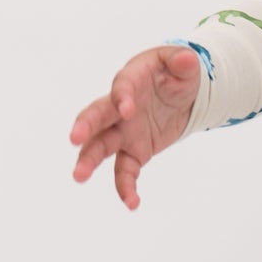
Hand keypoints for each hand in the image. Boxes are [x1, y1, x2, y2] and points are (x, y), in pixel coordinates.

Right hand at [68, 45, 201, 209]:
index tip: (126, 110)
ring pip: (101, 147)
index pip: (121, 87)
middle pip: (97, 116)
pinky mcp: (133, 151)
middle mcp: (119, 108)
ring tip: (78, 176)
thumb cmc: (177, 74)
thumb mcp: (184, 65)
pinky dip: (126, 187)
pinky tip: (132, 203)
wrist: (181, 96)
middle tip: (74, 139)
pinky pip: (125, 171)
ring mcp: (123, 132)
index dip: (121, 97)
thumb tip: (187, 59)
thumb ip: (183, 62)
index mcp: (130, 80)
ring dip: (89, 160)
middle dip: (86, 127)